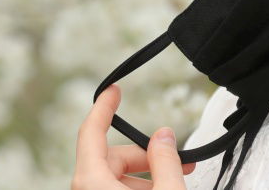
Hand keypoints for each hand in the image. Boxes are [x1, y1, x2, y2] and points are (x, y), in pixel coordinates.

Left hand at [73, 84, 195, 189]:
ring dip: (145, 174)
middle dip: (145, 154)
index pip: (91, 131)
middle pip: (112, 156)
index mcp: (91, 182)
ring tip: (175, 180)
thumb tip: (164, 136)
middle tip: (177, 159)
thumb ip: (166, 162)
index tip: (113, 90)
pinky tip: (161, 189)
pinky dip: (137, 187)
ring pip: (115, 176)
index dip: (103, 106)